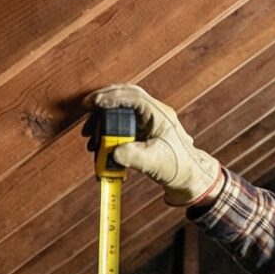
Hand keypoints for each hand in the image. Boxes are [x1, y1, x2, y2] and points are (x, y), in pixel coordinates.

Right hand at [88, 85, 224, 206]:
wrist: (187, 177)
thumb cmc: (177, 167)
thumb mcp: (154, 163)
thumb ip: (133, 157)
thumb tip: (113, 153)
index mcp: (159, 114)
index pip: (133, 97)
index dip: (112, 97)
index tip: (94, 103)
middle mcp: (152, 113)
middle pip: (124, 96)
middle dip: (103, 102)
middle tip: (86, 110)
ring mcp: (146, 120)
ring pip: (120, 109)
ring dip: (103, 120)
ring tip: (90, 137)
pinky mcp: (141, 130)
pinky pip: (121, 123)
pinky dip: (108, 131)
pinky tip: (99, 146)